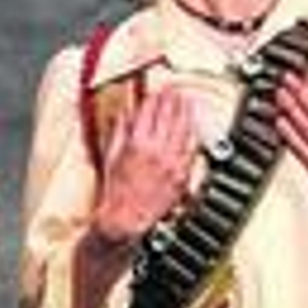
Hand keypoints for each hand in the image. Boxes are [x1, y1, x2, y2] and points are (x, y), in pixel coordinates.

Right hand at [91, 89, 196, 247]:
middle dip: (173, 99)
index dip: (155, 97)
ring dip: (187, 111)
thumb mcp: (112, 156)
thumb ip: (120, 131)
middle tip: (176, 88)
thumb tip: (125, 113)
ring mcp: (172, 163)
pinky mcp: (181, 175)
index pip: (149, 112)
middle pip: (168, 116)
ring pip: (184, 129)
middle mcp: (157, 151)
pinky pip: (192, 149)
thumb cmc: (117, 191)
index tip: (158, 90)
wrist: (126, 219)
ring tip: (189, 100)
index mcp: (137, 145)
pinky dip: (194, 134)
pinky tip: (196, 126)